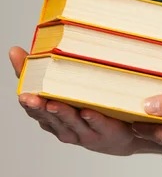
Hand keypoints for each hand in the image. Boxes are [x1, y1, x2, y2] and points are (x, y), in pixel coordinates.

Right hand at [10, 46, 161, 155]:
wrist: (125, 134)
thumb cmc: (89, 109)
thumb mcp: (64, 89)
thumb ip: (42, 72)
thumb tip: (14, 50)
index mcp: (53, 116)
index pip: (36, 109)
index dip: (28, 101)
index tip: (22, 93)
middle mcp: (66, 126)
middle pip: (49, 117)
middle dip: (38, 108)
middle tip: (29, 97)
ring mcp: (85, 131)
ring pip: (70, 122)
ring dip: (61, 113)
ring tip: (53, 103)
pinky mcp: (106, 132)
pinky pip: (98, 124)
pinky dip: (92, 118)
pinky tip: (87, 111)